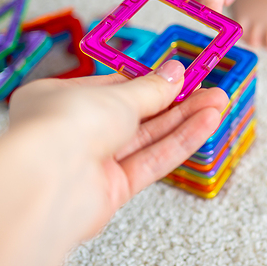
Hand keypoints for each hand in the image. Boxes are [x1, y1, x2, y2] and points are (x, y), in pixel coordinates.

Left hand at [9, 61, 227, 240]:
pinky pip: (150, 162)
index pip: (111, 88)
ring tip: (218, 104)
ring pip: (146, 139)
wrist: (48, 184)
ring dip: (183, 121)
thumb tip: (175, 74)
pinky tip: (205, 124)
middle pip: (134, 115)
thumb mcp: (116, 95)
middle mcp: (73, 132)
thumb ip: (151, 89)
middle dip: (175, 102)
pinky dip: (178, 143)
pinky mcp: (110, 191)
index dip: (149, 82)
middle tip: (210, 91)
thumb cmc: (63, 126)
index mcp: (57, 100)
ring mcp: (92, 163)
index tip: (181, 76)